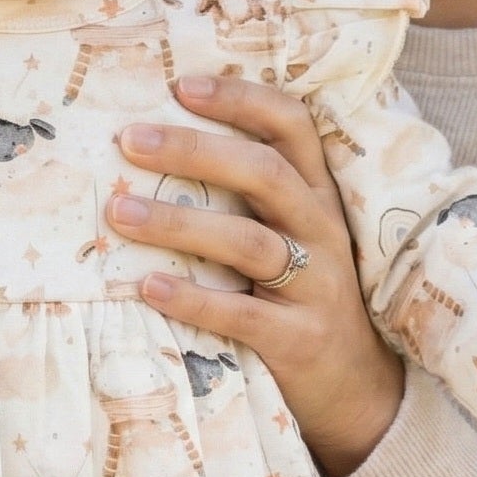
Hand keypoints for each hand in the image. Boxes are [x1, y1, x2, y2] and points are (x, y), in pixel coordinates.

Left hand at [108, 74, 403, 476]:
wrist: (356, 390)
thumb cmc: (300, 296)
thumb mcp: (288, 234)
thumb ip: (244, 196)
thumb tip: (151, 147)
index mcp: (316, 194)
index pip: (291, 127)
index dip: (240, 99)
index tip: (180, 85)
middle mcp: (323, 230)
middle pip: (264, 174)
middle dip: (194, 150)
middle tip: (130, 140)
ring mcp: (317, 286)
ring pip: (249, 242)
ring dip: (179, 223)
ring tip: (120, 213)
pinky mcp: (301, 340)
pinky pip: (243, 315)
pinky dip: (193, 299)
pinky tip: (147, 287)